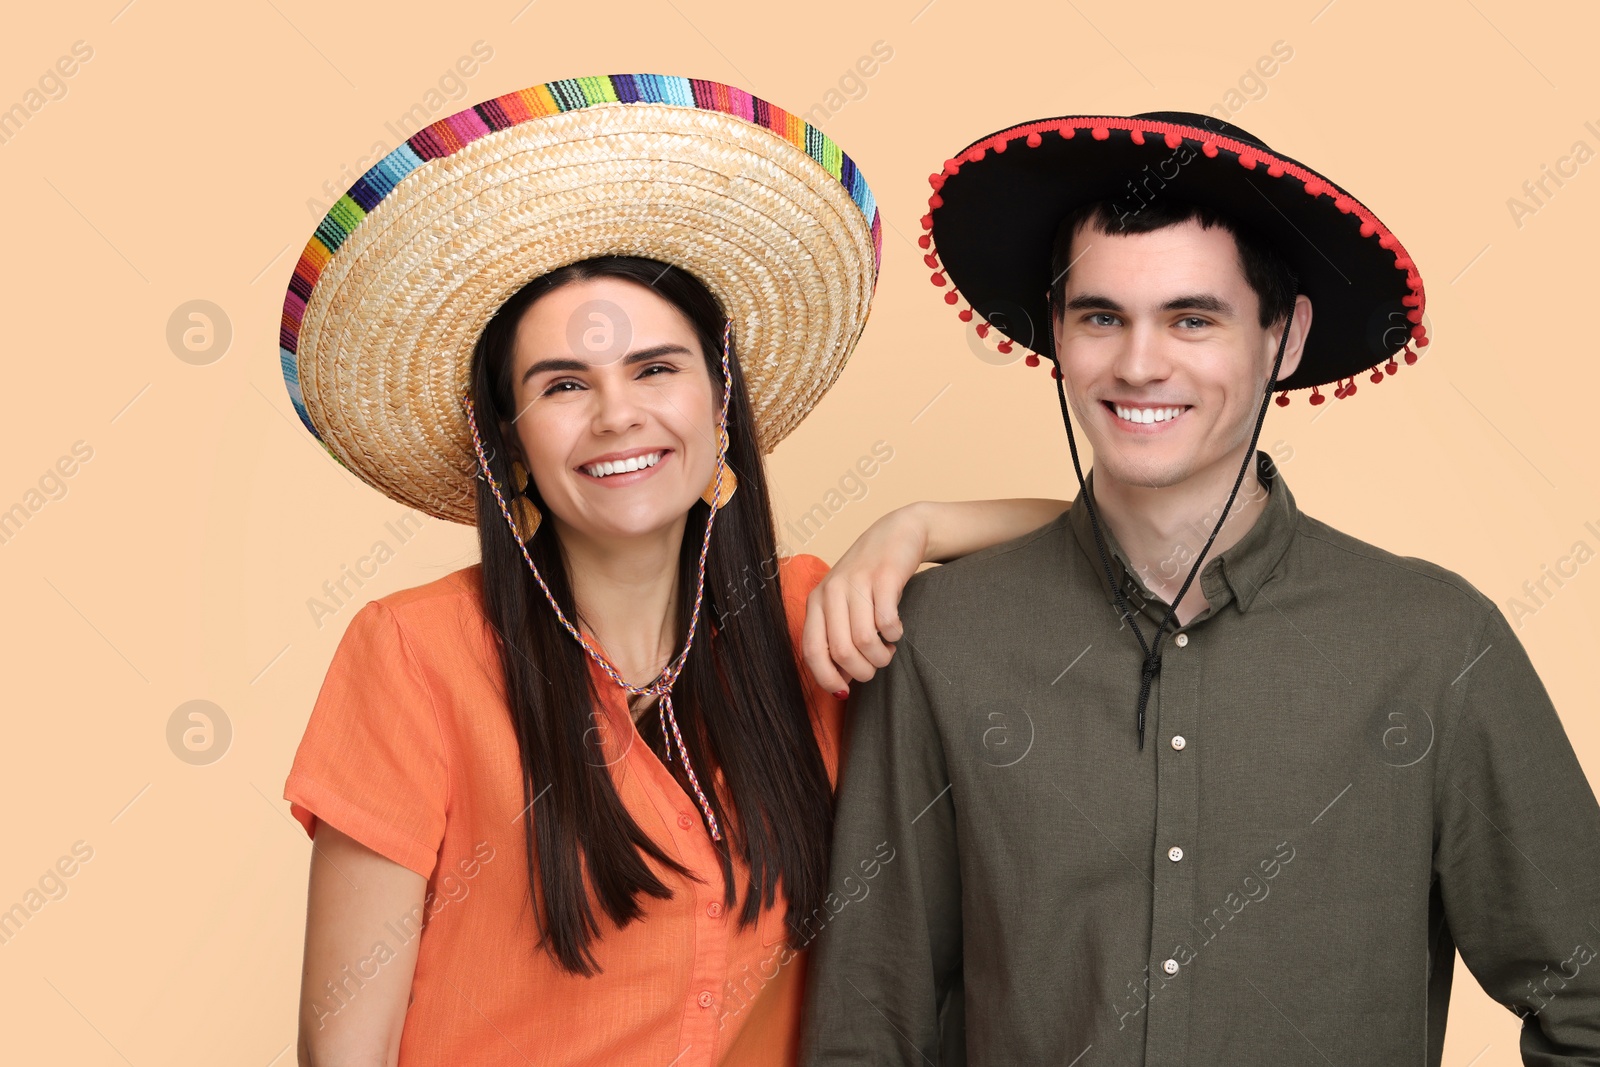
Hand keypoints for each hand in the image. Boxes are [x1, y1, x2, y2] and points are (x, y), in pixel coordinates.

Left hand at [802, 505, 924, 695]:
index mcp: (816, 601)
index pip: (812, 651)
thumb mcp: (842, 602)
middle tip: (875, 666)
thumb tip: (840, 684)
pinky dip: (894, 635)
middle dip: (863, 671)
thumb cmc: (868, 577)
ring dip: (881, 656)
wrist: (897, 533)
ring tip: (887, 650)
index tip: (845, 691)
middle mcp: (831, 591)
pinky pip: (887, 623)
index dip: (827, 678)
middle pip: (842, 652)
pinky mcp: (884, 577)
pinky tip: (896, 631)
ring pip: (865, 640)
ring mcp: (857, 583)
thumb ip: (835, 636)